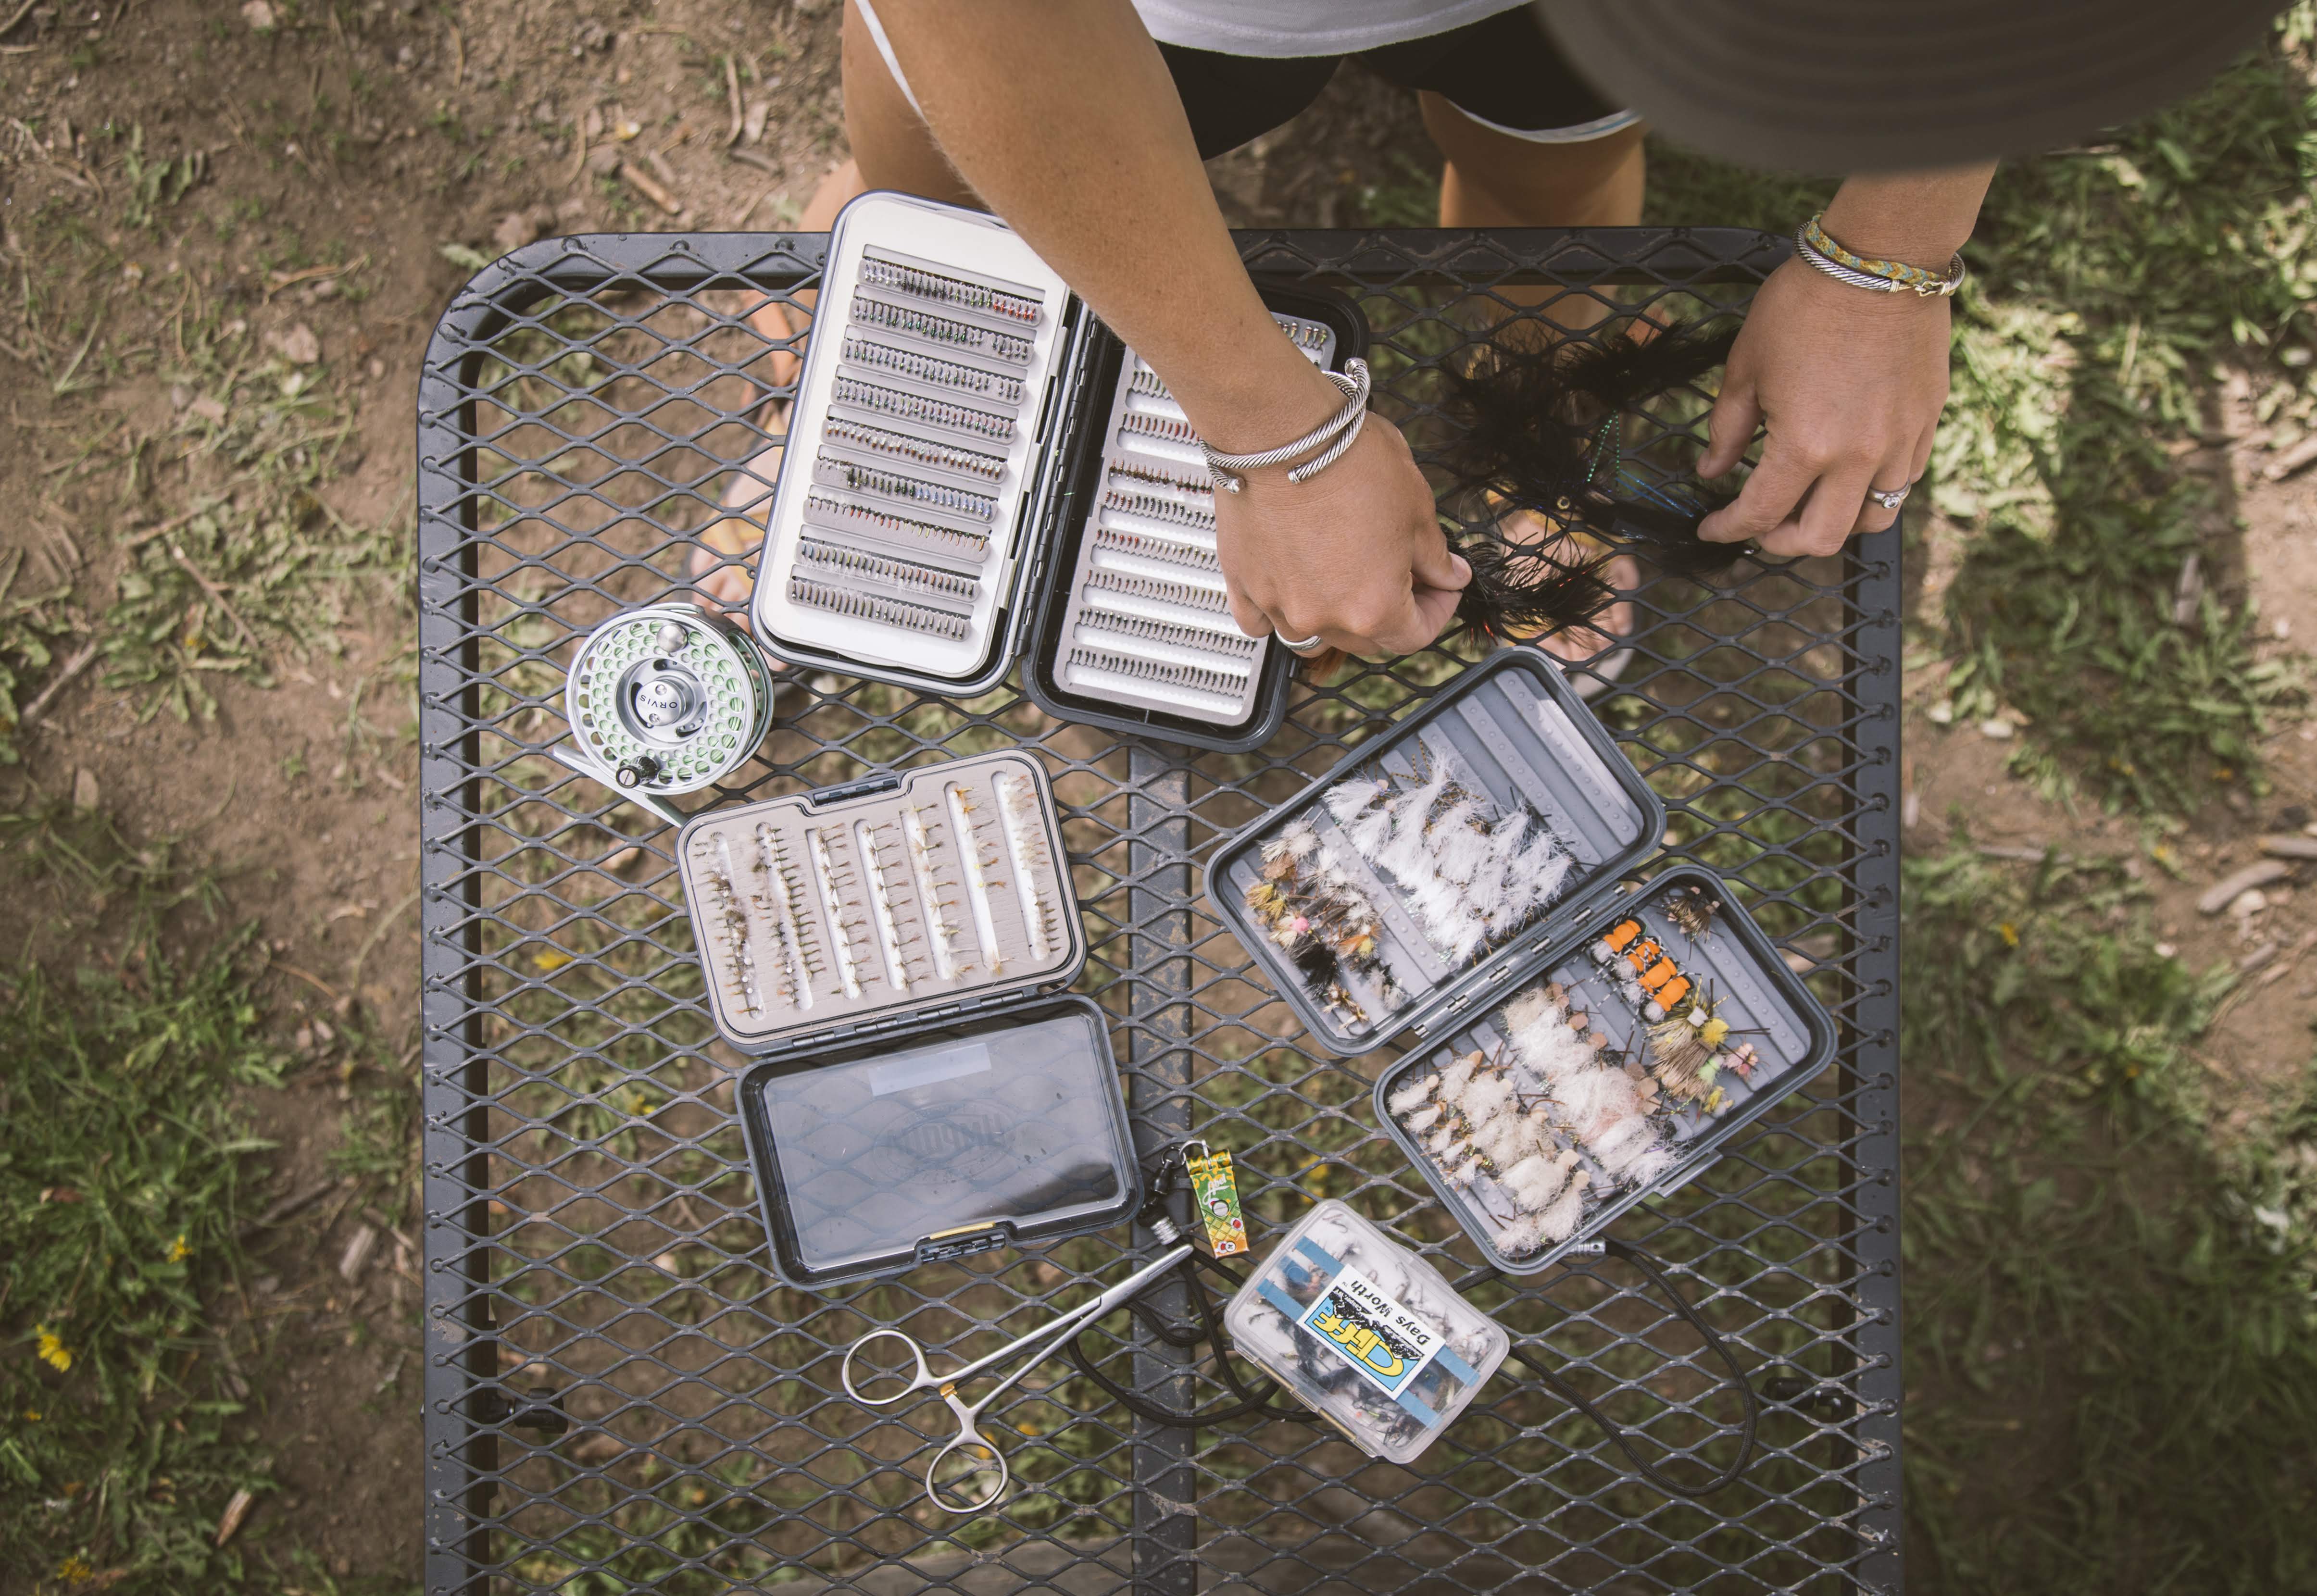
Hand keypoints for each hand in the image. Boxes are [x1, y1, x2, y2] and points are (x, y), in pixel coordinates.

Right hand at [1213, 408, 1469, 659]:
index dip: (1439, 610)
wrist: (1280, 429)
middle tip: (1401, 573)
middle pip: (1366, 641)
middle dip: (1391, 612)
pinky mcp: (1242, 583)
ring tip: (1345, 579)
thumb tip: (1450, 576)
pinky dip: (1277, 612)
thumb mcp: (1416, 506)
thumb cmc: (1347, 459)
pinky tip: (1291, 586)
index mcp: (1374, 607)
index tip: (1442, 586)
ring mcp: (1278, 605)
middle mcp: (1323, 618)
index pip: (1417, 635)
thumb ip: (1435, 556)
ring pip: (1313, 635)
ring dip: (1335, 619)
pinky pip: (1258, 620)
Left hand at [1695, 256, 1950, 556]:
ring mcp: (1900, 442)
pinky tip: (1849, 475)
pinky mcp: (1927, 421)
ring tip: (1809, 504)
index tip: (1713, 528)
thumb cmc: (1805, 305)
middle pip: (1822, 538)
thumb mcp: (1746, 367)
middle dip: (1783, 542)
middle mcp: (1859, 457)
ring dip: (1835, 523)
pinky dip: (1873, 492)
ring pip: (1871, 518)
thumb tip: (1712, 472)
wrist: (1880, 258)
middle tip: (1761, 525)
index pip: (1761, 514)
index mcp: (1805, 446)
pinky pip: (1903, 481)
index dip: (1729, 529)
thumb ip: (1727, 430)